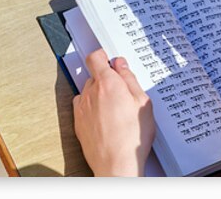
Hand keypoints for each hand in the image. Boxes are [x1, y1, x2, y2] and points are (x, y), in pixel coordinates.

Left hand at [72, 48, 154, 175]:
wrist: (116, 163)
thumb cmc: (132, 136)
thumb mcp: (143, 102)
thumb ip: (130, 79)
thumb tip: (121, 65)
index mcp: (108, 83)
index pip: (95, 58)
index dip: (102, 56)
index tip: (110, 60)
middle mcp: (91, 93)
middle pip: (94, 76)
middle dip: (107, 79)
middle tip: (122, 90)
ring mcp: (82, 108)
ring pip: (89, 91)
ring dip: (99, 94)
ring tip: (115, 108)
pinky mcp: (78, 122)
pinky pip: (83, 107)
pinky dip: (91, 107)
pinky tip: (105, 118)